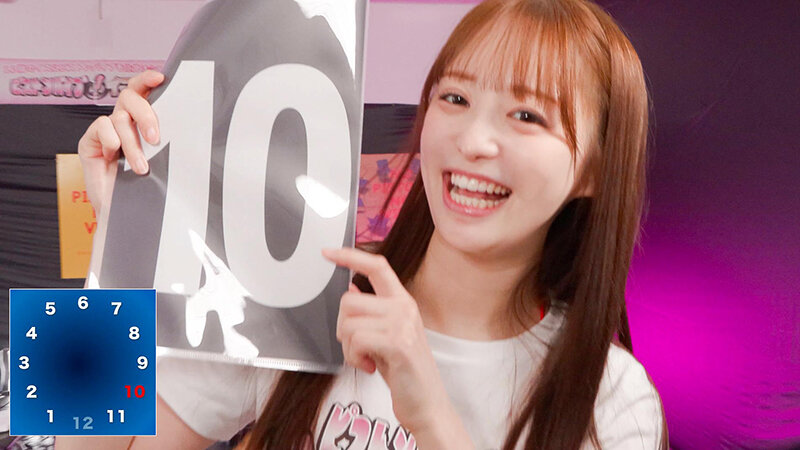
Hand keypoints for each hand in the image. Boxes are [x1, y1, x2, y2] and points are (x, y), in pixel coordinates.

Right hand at [77, 70, 163, 213]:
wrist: (128, 215)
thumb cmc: (150, 188)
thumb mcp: (166, 159)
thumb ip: (170, 139)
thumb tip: (192, 125)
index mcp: (143, 121)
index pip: (144, 90)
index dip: (148, 79)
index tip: (161, 77)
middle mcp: (124, 121)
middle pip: (131, 97)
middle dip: (145, 114)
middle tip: (155, 138)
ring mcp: (106, 131)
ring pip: (119, 118)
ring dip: (132, 143)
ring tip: (141, 168)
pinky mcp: (89, 142)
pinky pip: (101, 127)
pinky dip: (111, 141)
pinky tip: (113, 158)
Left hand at [322, 247, 455, 434]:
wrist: (427, 404)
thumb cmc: (406, 373)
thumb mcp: (387, 337)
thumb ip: (373, 313)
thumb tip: (353, 289)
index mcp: (402, 302)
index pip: (377, 266)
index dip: (350, 256)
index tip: (328, 253)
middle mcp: (404, 308)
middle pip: (349, 300)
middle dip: (342, 327)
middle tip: (357, 348)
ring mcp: (402, 324)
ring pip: (349, 322)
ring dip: (348, 347)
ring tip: (366, 359)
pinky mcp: (397, 343)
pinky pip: (356, 340)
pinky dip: (355, 357)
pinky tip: (370, 366)